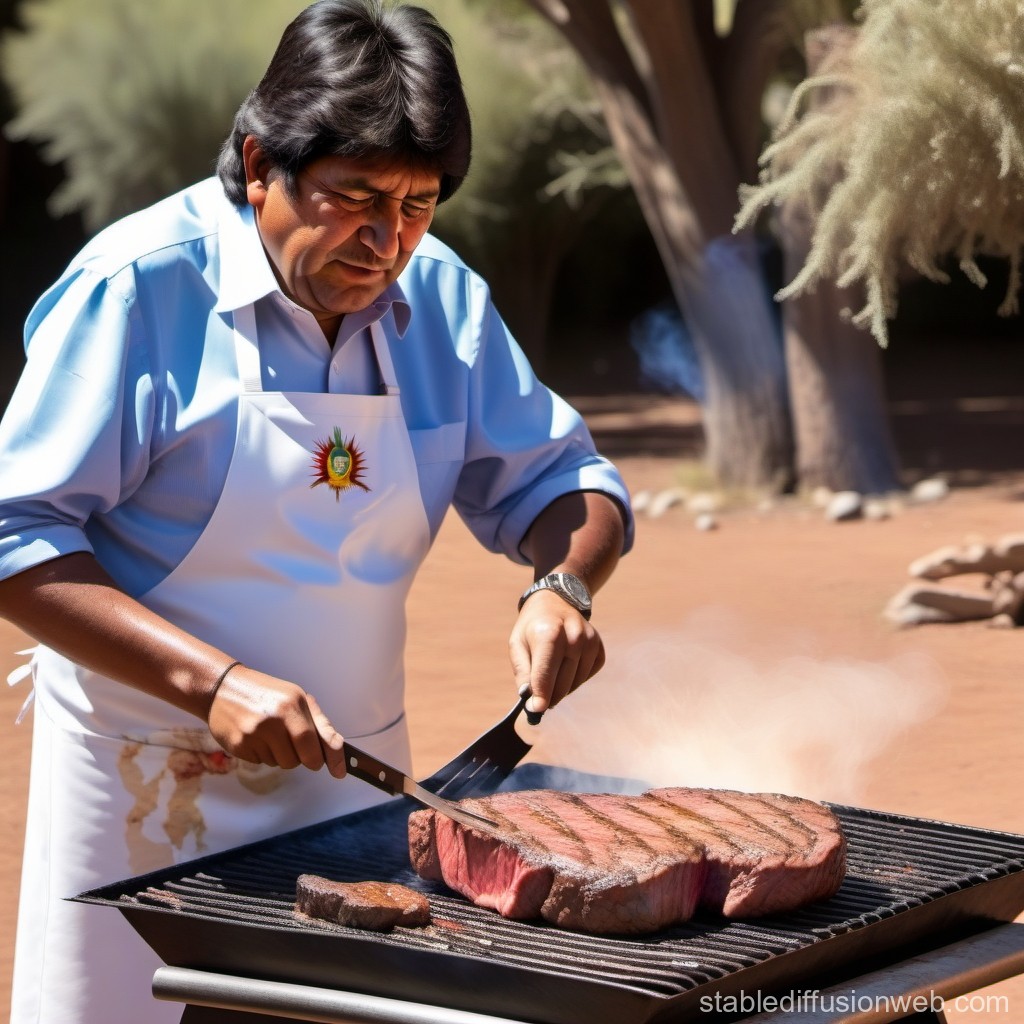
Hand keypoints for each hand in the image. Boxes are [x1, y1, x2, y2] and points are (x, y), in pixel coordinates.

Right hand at [207, 665, 347, 776]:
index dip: (328, 758)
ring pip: (281, 763)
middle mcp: (272, 720)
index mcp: (290, 705)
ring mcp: (253, 735)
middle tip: (296, 744)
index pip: (312, 740)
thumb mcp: (296, 698)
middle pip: (298, 759)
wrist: (223, 688)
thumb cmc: (266, 693)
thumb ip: (318, 723)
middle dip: (304, 758)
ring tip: (271, 734)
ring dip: (282, 755)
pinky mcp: (238, 746)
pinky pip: (262, 762)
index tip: (339, 771)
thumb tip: (336, 748)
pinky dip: (265, 754)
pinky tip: (257, 737)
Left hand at [508, 590, 604, 714]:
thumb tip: (530, 698)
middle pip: (561, 683)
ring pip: (575, 683)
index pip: (546, 673)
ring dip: (561, 688)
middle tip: (539, 700)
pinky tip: (566, 667)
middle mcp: (573, 636)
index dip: (540, 695)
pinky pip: (587, 676)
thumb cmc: (532, 627)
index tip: (536, 711)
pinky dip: (575, 679)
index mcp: (549, 633)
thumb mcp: (517, 644)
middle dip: (548, 695)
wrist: (557, 601)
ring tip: (551, 677)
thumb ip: (522, 671)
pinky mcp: (599, 648)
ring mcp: (590, 641)